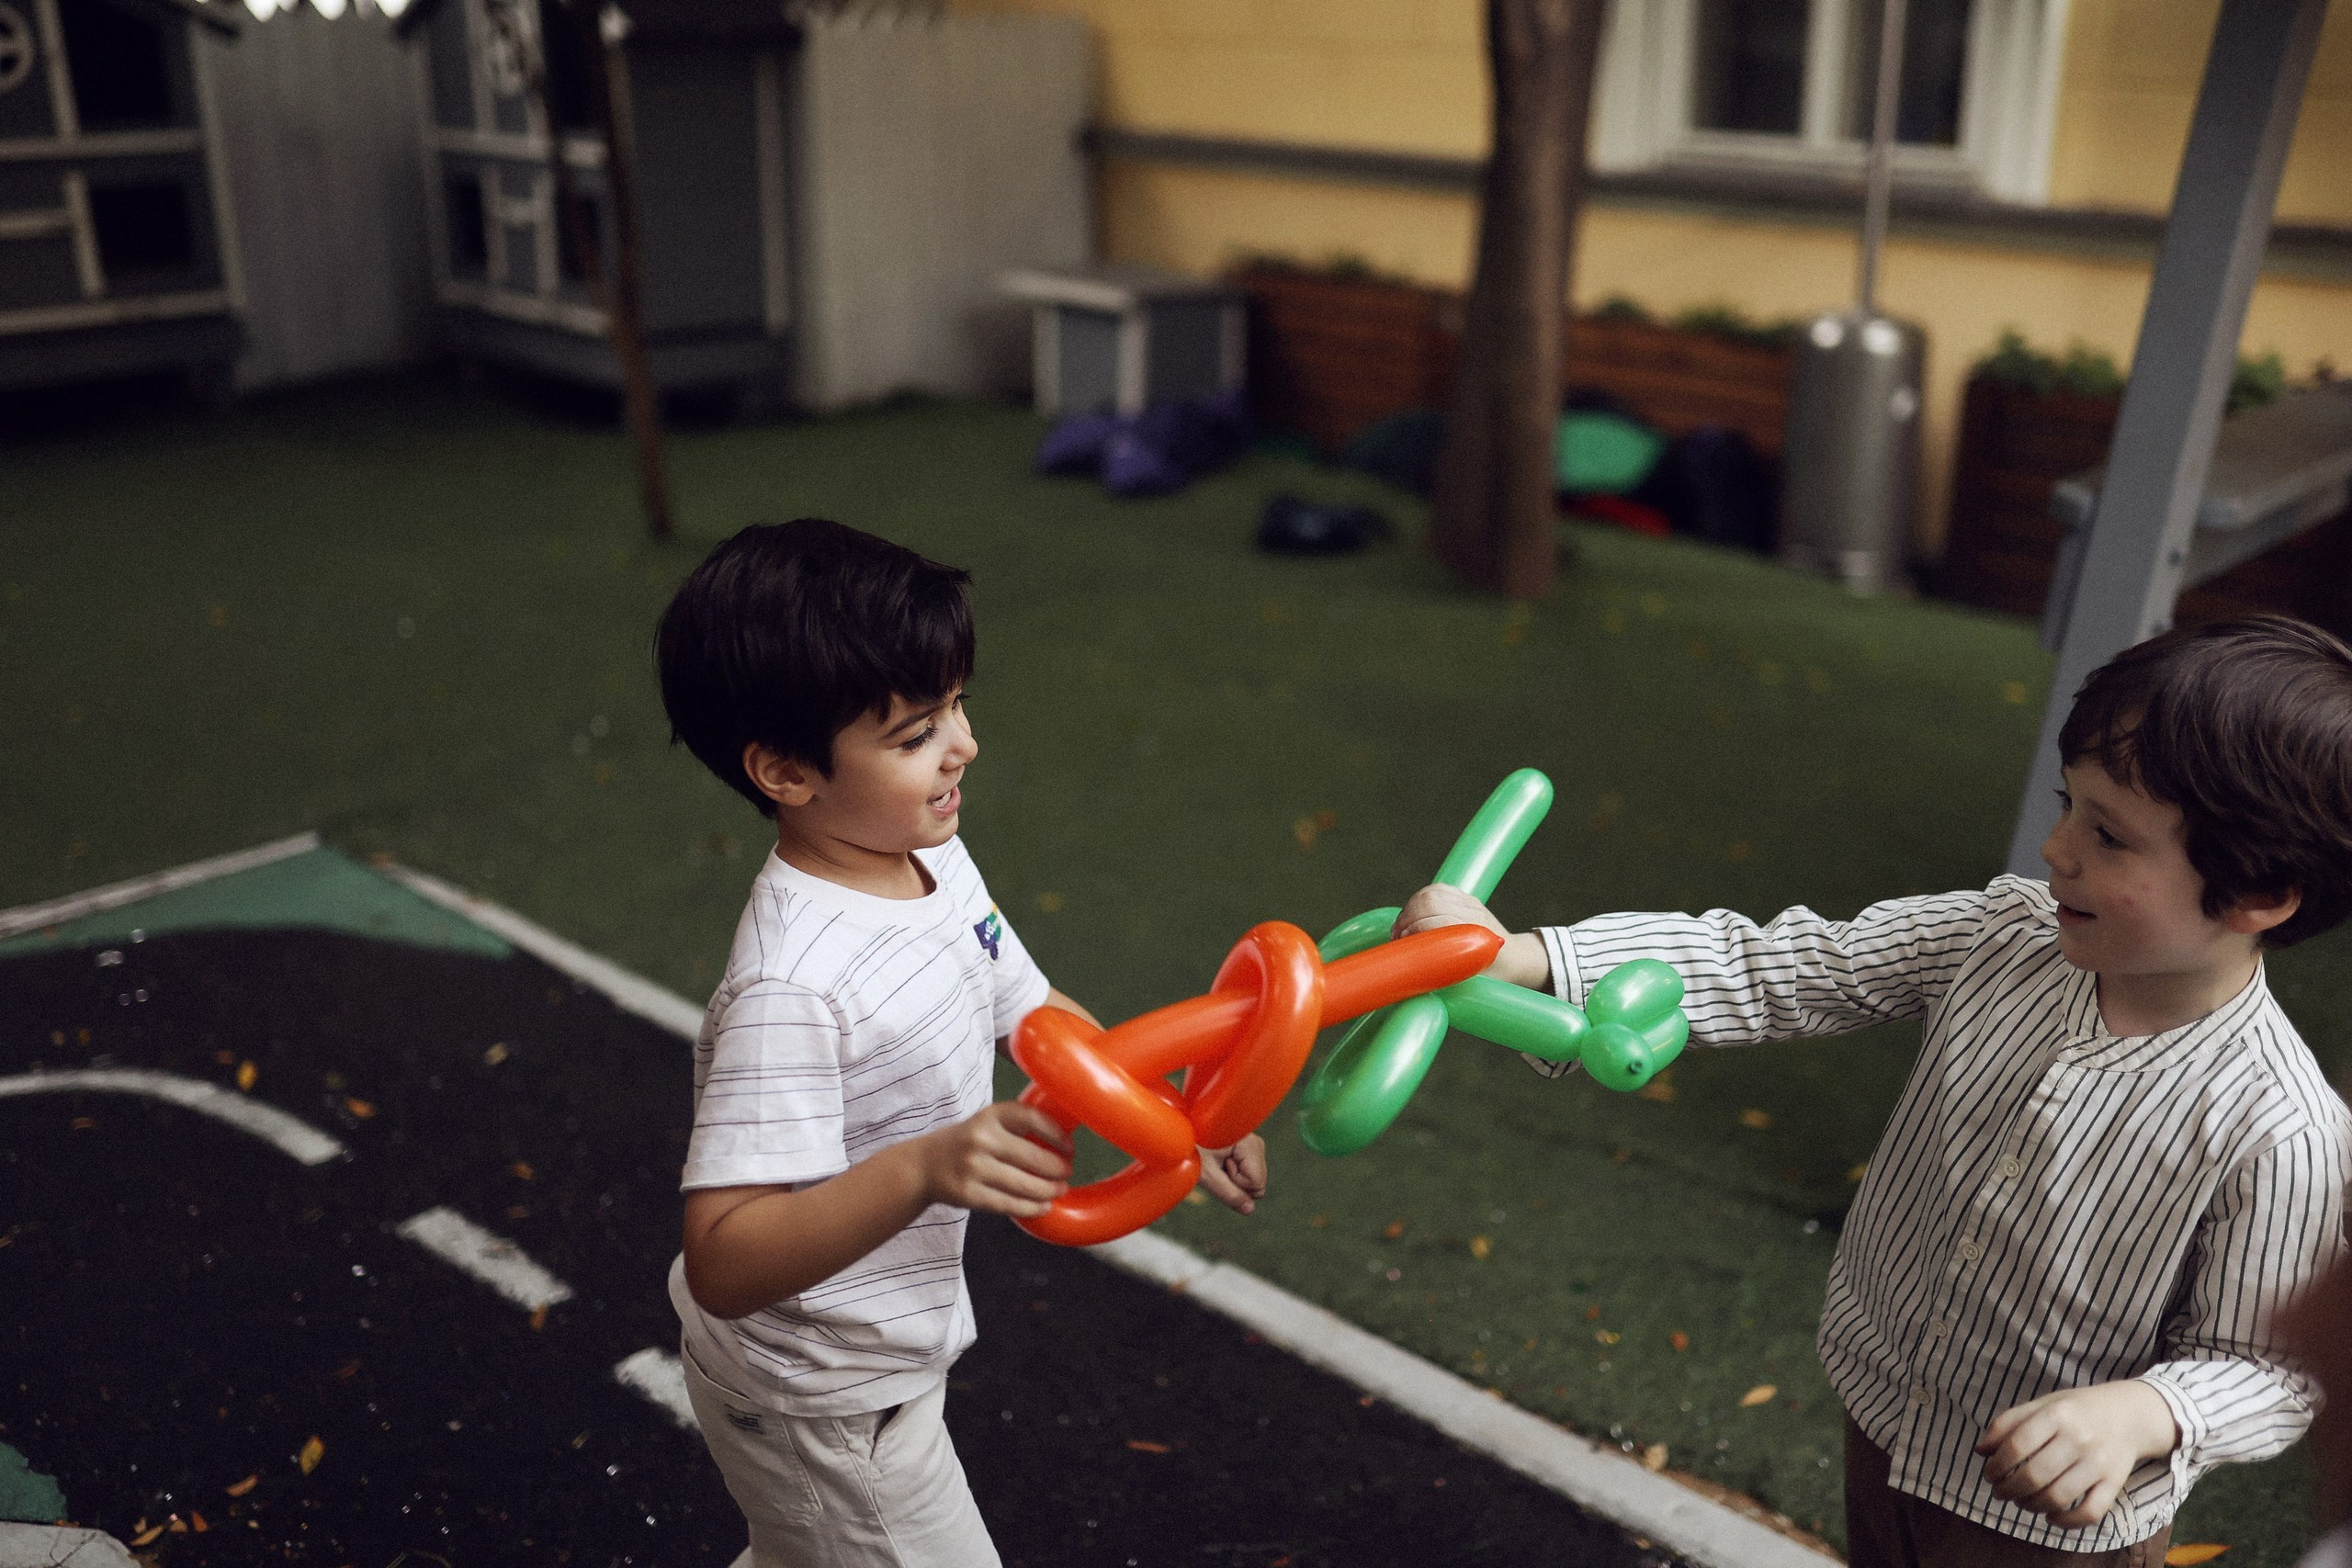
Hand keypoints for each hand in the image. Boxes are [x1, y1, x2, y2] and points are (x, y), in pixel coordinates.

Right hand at [917, 1101, 1071, 1217]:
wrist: (922, 1166)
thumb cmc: (964, 1143)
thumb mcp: (986, 1124)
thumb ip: (1017, 1129)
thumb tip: (1061, 1144)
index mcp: (989, 1115)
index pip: (1032, 1118)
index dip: (1056, 1134)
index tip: (1069, 1147)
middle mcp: (980, 1138)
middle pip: (1032, 1157)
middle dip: (1057, 1168)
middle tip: (1066, 1173)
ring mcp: (972, 1167)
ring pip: (1023, 1184)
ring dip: (1048, 1190)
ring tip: (1059, 1190)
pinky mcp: (967, 1194)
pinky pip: (1007, 1204)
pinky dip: (1030, 1207)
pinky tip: (1042, 1206)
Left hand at [1196, 1134, 1266, 1214]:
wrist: (1180, 1137)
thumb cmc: (1191, 1150)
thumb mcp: (1207, 1175)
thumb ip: (1230, 1194)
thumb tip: (1250, 1209)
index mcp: (1249, 1143)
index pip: (1257, 1183)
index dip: (1236, 1183)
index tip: (1219, 1165)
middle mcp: (1256, 1143)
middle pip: (1258, 1183)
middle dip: (1236, 1181)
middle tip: (1217, 1164)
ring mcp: (1253, 1147)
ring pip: (1254, 1181)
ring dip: (1233, 1177)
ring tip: (1217, 1161)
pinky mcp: (1248, 1152)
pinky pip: (1248, 1176)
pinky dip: (1233, 1173)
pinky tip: (1220, 1160)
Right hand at [1393, 885, 1549, 990]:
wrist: (1515, 958)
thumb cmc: (1493, 977)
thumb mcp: (1472, 984)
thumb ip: (1445, 978)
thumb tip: (1411, 979)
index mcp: (1478, 936)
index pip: (1439, 922)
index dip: (1416, 930)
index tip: (1402, 943)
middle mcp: (1475, 914)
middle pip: (1431, 902)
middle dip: (1407, 918)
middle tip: (1397, 938)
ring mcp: (1470, 902)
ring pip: (1431, 893)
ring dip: (1410, 909)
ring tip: (1401, 929)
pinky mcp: (1464, 897)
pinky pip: (1436, 890)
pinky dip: (1418, 900)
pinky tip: (1411, 916)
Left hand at [1975, 1380, 2177, 1527]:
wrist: (2129, 1415)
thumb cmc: (2077, 1410)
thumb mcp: (2042, 1404)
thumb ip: (2008, 1423)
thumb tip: (1980, 1451)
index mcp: (2057, 1415)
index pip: (2017, 1445)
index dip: (1997, 1465)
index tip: (1988, 1474)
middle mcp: (2079, 1439)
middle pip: (2035, 1475)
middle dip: (2009, 1489)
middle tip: (2000, 1492)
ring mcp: (2099, 1463)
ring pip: (2058, 1496)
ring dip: (2031, 1506)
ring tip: (2021, 1502)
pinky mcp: (2115, 1483)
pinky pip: (2090, 1512)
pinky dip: (2067, 1521)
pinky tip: (2050, 1517)